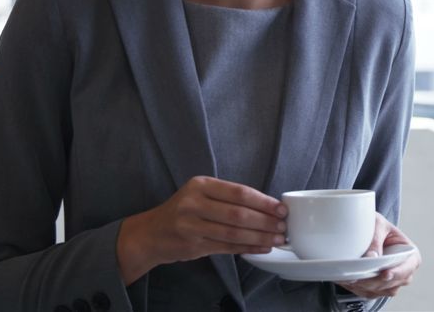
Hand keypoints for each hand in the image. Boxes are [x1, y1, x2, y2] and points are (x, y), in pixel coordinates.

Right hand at [116, 176, 286, 283]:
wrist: (151, 233)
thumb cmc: (183, 211)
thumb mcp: (200, 194)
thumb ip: (227, 197)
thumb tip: (267, 206)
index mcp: (200, 185)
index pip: (238, 192)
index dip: (263, 201)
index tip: (280, 208)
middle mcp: (193, 204)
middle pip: (238, 214)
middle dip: (265, 221)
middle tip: (282, 226)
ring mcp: (191, 226)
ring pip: (234, 233)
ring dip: (259, 237)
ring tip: (277, 238)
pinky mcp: (193, 246)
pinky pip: (226, 248)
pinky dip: (247, 248)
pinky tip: (262, 248)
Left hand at [335, 213, 420, 298]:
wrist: (364, 228)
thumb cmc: (376, 224)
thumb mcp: (377, 225)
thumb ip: (375, 241)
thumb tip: (372, 258)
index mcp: (409, 253)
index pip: (408, 267)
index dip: (397, 272)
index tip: (384, 274)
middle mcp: (403, 269)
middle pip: (393, 283)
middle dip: (376, 281)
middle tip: (360, 277)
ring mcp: (391, 280)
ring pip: (381, 291)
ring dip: (366, 286)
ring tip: (352, 278)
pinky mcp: (378, 286)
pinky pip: (370, 293)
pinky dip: (360, 289)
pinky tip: (350, 280)